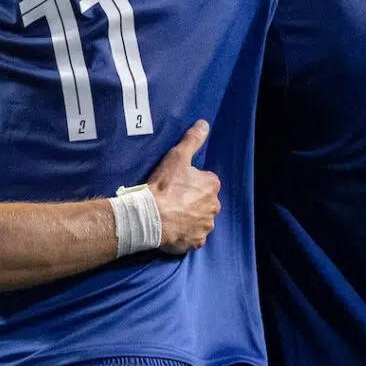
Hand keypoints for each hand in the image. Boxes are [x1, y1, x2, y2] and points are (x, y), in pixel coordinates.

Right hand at [146, 120, 220, 252]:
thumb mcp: (177, 157)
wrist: (151, 216)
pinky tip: (172, 229)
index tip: (176, 184)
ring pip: (199, 220)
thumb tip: (204, 124)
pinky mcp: (196, 242)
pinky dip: (185, 234)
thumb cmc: (165, 186)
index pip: (205, 182)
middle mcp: (214, 206)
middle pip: (204, 202)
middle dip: (192, 201)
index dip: (190, 183)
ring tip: (171, 215)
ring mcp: (206, 226)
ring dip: (189, 218)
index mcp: (212, 185)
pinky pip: (193, 237)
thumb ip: (192, 140)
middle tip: (172, 200)